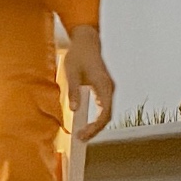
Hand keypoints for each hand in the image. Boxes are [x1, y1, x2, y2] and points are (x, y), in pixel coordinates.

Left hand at [66, 24, 115, 140]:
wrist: (86, 41)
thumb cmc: (78, 54)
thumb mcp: (71, 72)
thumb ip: (73, 91)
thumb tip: (74, 109)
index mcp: (104, 85)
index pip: (104, 113)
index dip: (95, 127)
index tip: (83, 135)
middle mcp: (109, 88)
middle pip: (107, 116)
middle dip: (95, 129)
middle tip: (80, 139)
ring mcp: (108, 89)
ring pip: (106, 113)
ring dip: (96, 125)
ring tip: (82, 135)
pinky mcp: (104, 89)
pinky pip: (103, 108)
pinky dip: (96, 118)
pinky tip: (86, 124)